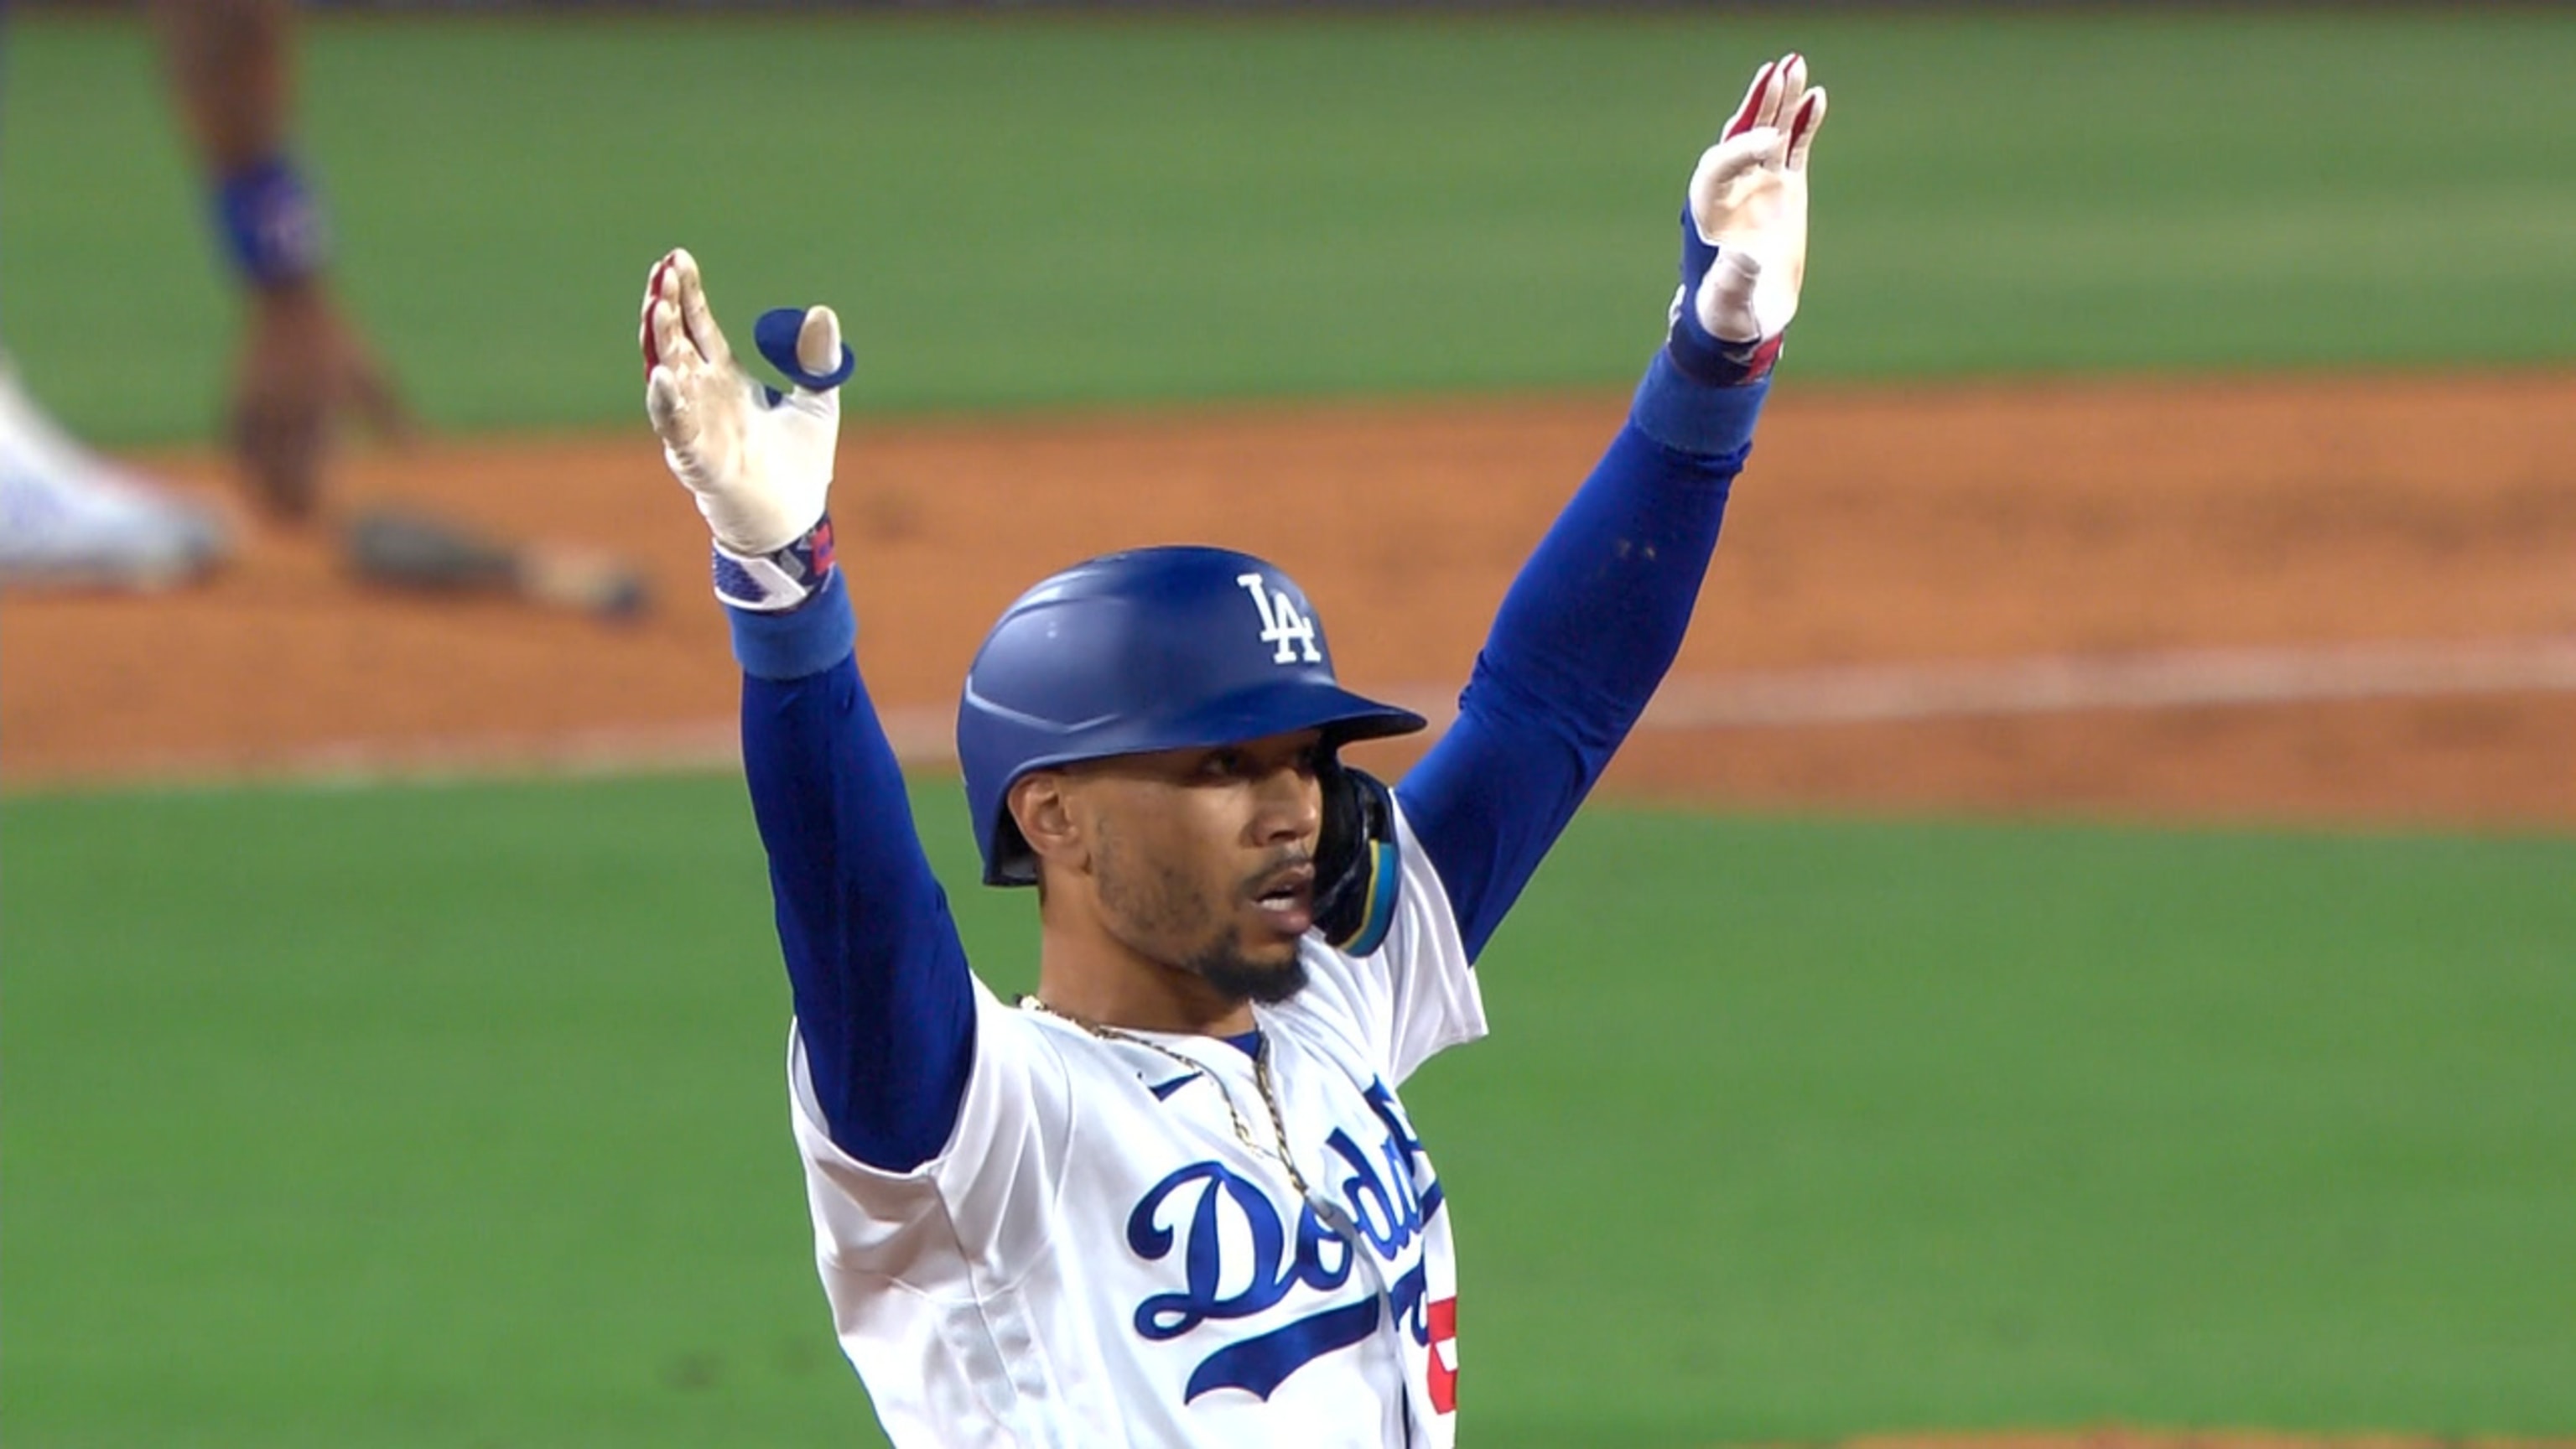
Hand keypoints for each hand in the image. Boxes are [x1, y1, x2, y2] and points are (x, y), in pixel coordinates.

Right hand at [232, 281, 408, 518]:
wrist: (291, 303)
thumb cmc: (339, 341)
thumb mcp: (375, 378)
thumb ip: (393, 420)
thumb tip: (420, 456)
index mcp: (320, 412)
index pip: (313, 472)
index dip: (316, 502)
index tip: (326, 523)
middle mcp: (284, 414)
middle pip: (281, 476)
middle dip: (291, 506)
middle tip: (303, 529)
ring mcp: (256, 407)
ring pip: (252, 466)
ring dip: (262, 494)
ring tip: (276, 519)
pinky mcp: (236, 398)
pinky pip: (233, 444)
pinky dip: (242, 468)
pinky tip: (249, 483)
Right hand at [639, 248, 847, 569]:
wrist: (796, 522)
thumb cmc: (800, 465)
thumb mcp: (816, 402)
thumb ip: (816, 360)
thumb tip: (822, 311)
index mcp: (725, 379)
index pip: (698, 326)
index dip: (687, 294)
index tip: (677, 257)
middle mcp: (702, 397)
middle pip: (674, 342)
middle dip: (665, 306)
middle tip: (662, 270)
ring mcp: (695, 427)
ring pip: (666, 376)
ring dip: (658, 342)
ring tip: (656, 305)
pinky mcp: (698, 462)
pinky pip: (675, 429)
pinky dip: (666, 403)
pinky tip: (661, 374)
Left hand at [1666, 53, 1826, 385]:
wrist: (1743, 318)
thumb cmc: (1728, 312)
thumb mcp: (1728, 303)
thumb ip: (1733, 281)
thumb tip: (1744, 257)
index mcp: (1706, 213)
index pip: (1715, 169)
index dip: (1739, 152)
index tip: (1770, 143)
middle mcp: (1730, 191)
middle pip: (1738, 138)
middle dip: (1756, 108)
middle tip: (1776, 75)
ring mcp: (1758, 185)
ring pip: (1768, 134)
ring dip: (1780, 102)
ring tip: (1796, 65)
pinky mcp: (1784, 188)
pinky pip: (1794, 147)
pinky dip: (1803, 123)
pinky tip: (1817, 96)